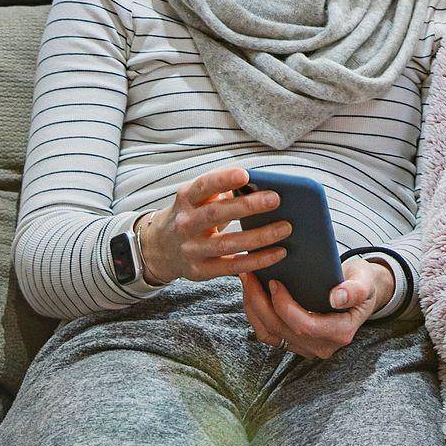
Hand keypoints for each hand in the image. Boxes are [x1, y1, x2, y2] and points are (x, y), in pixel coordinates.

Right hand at [138, 166, 290, 285]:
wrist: (160, 248)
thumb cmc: (192, 215)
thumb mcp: (198, 198)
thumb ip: (222, 191)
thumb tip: (260, 186)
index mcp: (186, 199)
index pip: (203, 186)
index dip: (223, 180)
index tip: (245, 174)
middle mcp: (185, 223)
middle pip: (216, 214)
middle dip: (247, 207)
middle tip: (276, 199)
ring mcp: (191, 249)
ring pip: (227, 243)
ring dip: (259, 236)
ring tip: (285, 227)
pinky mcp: (200, 271)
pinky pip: (232, 267)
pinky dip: (257, 260)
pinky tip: (278, 253)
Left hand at [240, 256, 392, 359]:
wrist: (357, 293)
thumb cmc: (360, 283)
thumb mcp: (365, 282)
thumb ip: (355, 291)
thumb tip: (337, 298)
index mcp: (339, 333)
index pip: (305, 326)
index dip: (284, 307)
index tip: (274, 282)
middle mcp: (321, 346)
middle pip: (281, 330)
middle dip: (260, 303)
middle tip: (249, 274)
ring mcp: (305, 347)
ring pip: (269, 334)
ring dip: (253, 308)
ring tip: (247, 280)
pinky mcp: (293, 342)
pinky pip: (267, 333)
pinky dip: (255, 314)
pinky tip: (251, 292)